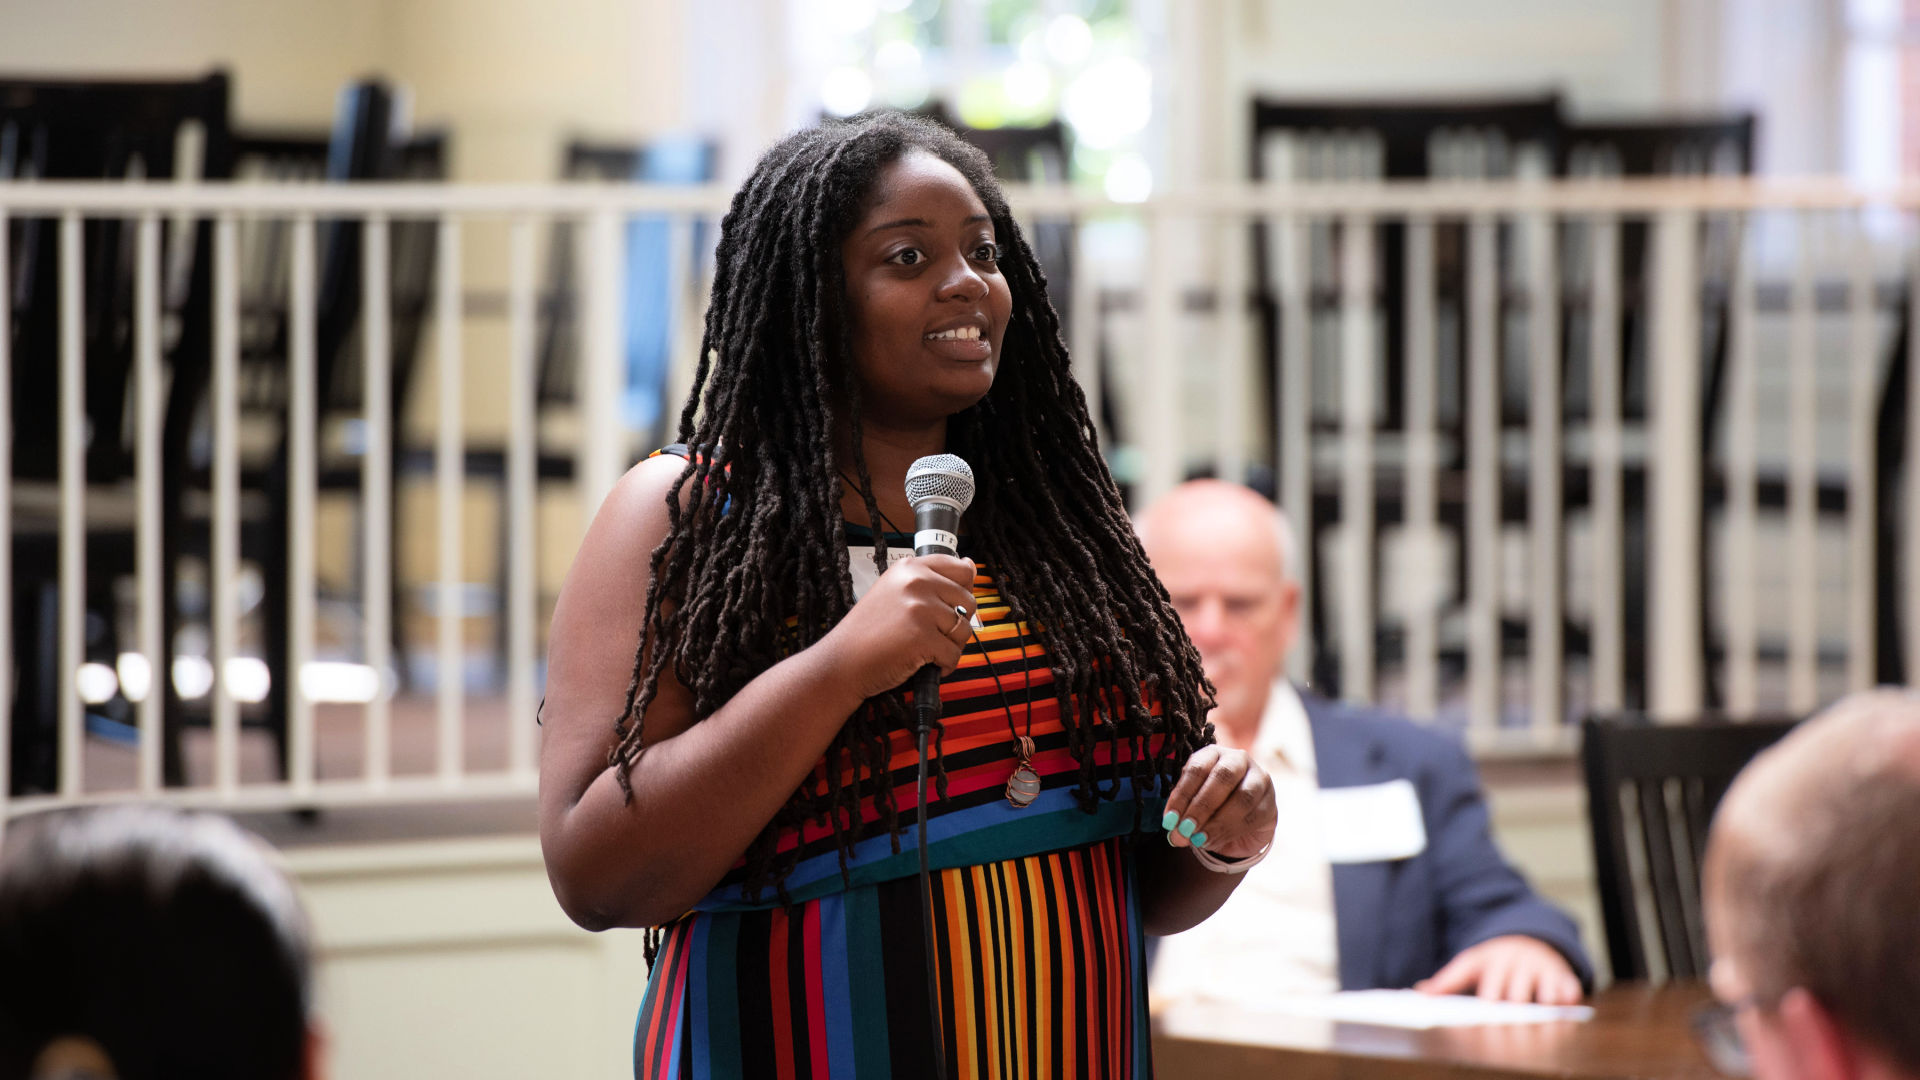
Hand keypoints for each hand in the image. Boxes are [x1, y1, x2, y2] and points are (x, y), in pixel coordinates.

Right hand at [816, 554, 977, 700]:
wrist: (842, 661)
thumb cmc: (867, 631)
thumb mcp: (894, 591)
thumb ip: (930, 579)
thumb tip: (970, 566)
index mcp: (910, 567)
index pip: (960, 568)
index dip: (962, 590)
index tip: (950, 604)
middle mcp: (917, 582)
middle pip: (968, 601)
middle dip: (958, 623)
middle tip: (934, 635)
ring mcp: (920, 608)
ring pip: (965, 629)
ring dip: (951, 646)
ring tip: (927, 650)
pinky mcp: (923, 637)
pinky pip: (954, 654)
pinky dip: (944, 665)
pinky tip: (925, 664)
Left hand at [1159, 745, 1276, 859]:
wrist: (1237, 824)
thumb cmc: (1209, 807)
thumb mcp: (1191, 807)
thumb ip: (1183, 817)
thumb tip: (1176, 835)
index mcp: (1212, 754)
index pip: (1197, 768)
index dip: (1182, 795)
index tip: (1170, 820)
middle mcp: (1238, 760)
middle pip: (1223, 776)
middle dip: (1202, 806)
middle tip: (1186, 829)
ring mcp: (1259, 778)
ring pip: (1243, 796)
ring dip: (1219, 822)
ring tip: (1200, 839)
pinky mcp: (1271, 801)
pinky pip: (1255, 816)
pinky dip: (1233, 831)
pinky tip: (1216, 841)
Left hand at [1415, 935, 1582, 1003]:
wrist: (1527, 939)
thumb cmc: (1494, 963)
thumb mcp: (1470, 965)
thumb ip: (1447, 982)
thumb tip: (1420, 993)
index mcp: (1487, 961)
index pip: (1481, 978)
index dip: (1483, 995)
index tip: (1485, 1007)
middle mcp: (1512, 963)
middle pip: (1511, 993)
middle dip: (1510, 1006)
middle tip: (1507, 1021)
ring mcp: (1538, 967)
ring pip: (1539, 990)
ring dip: (1539, 1001)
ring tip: (1539, 1014)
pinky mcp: (1561, 974)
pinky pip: (1566, 986)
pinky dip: (1566, 994)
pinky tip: (1564, 1002)